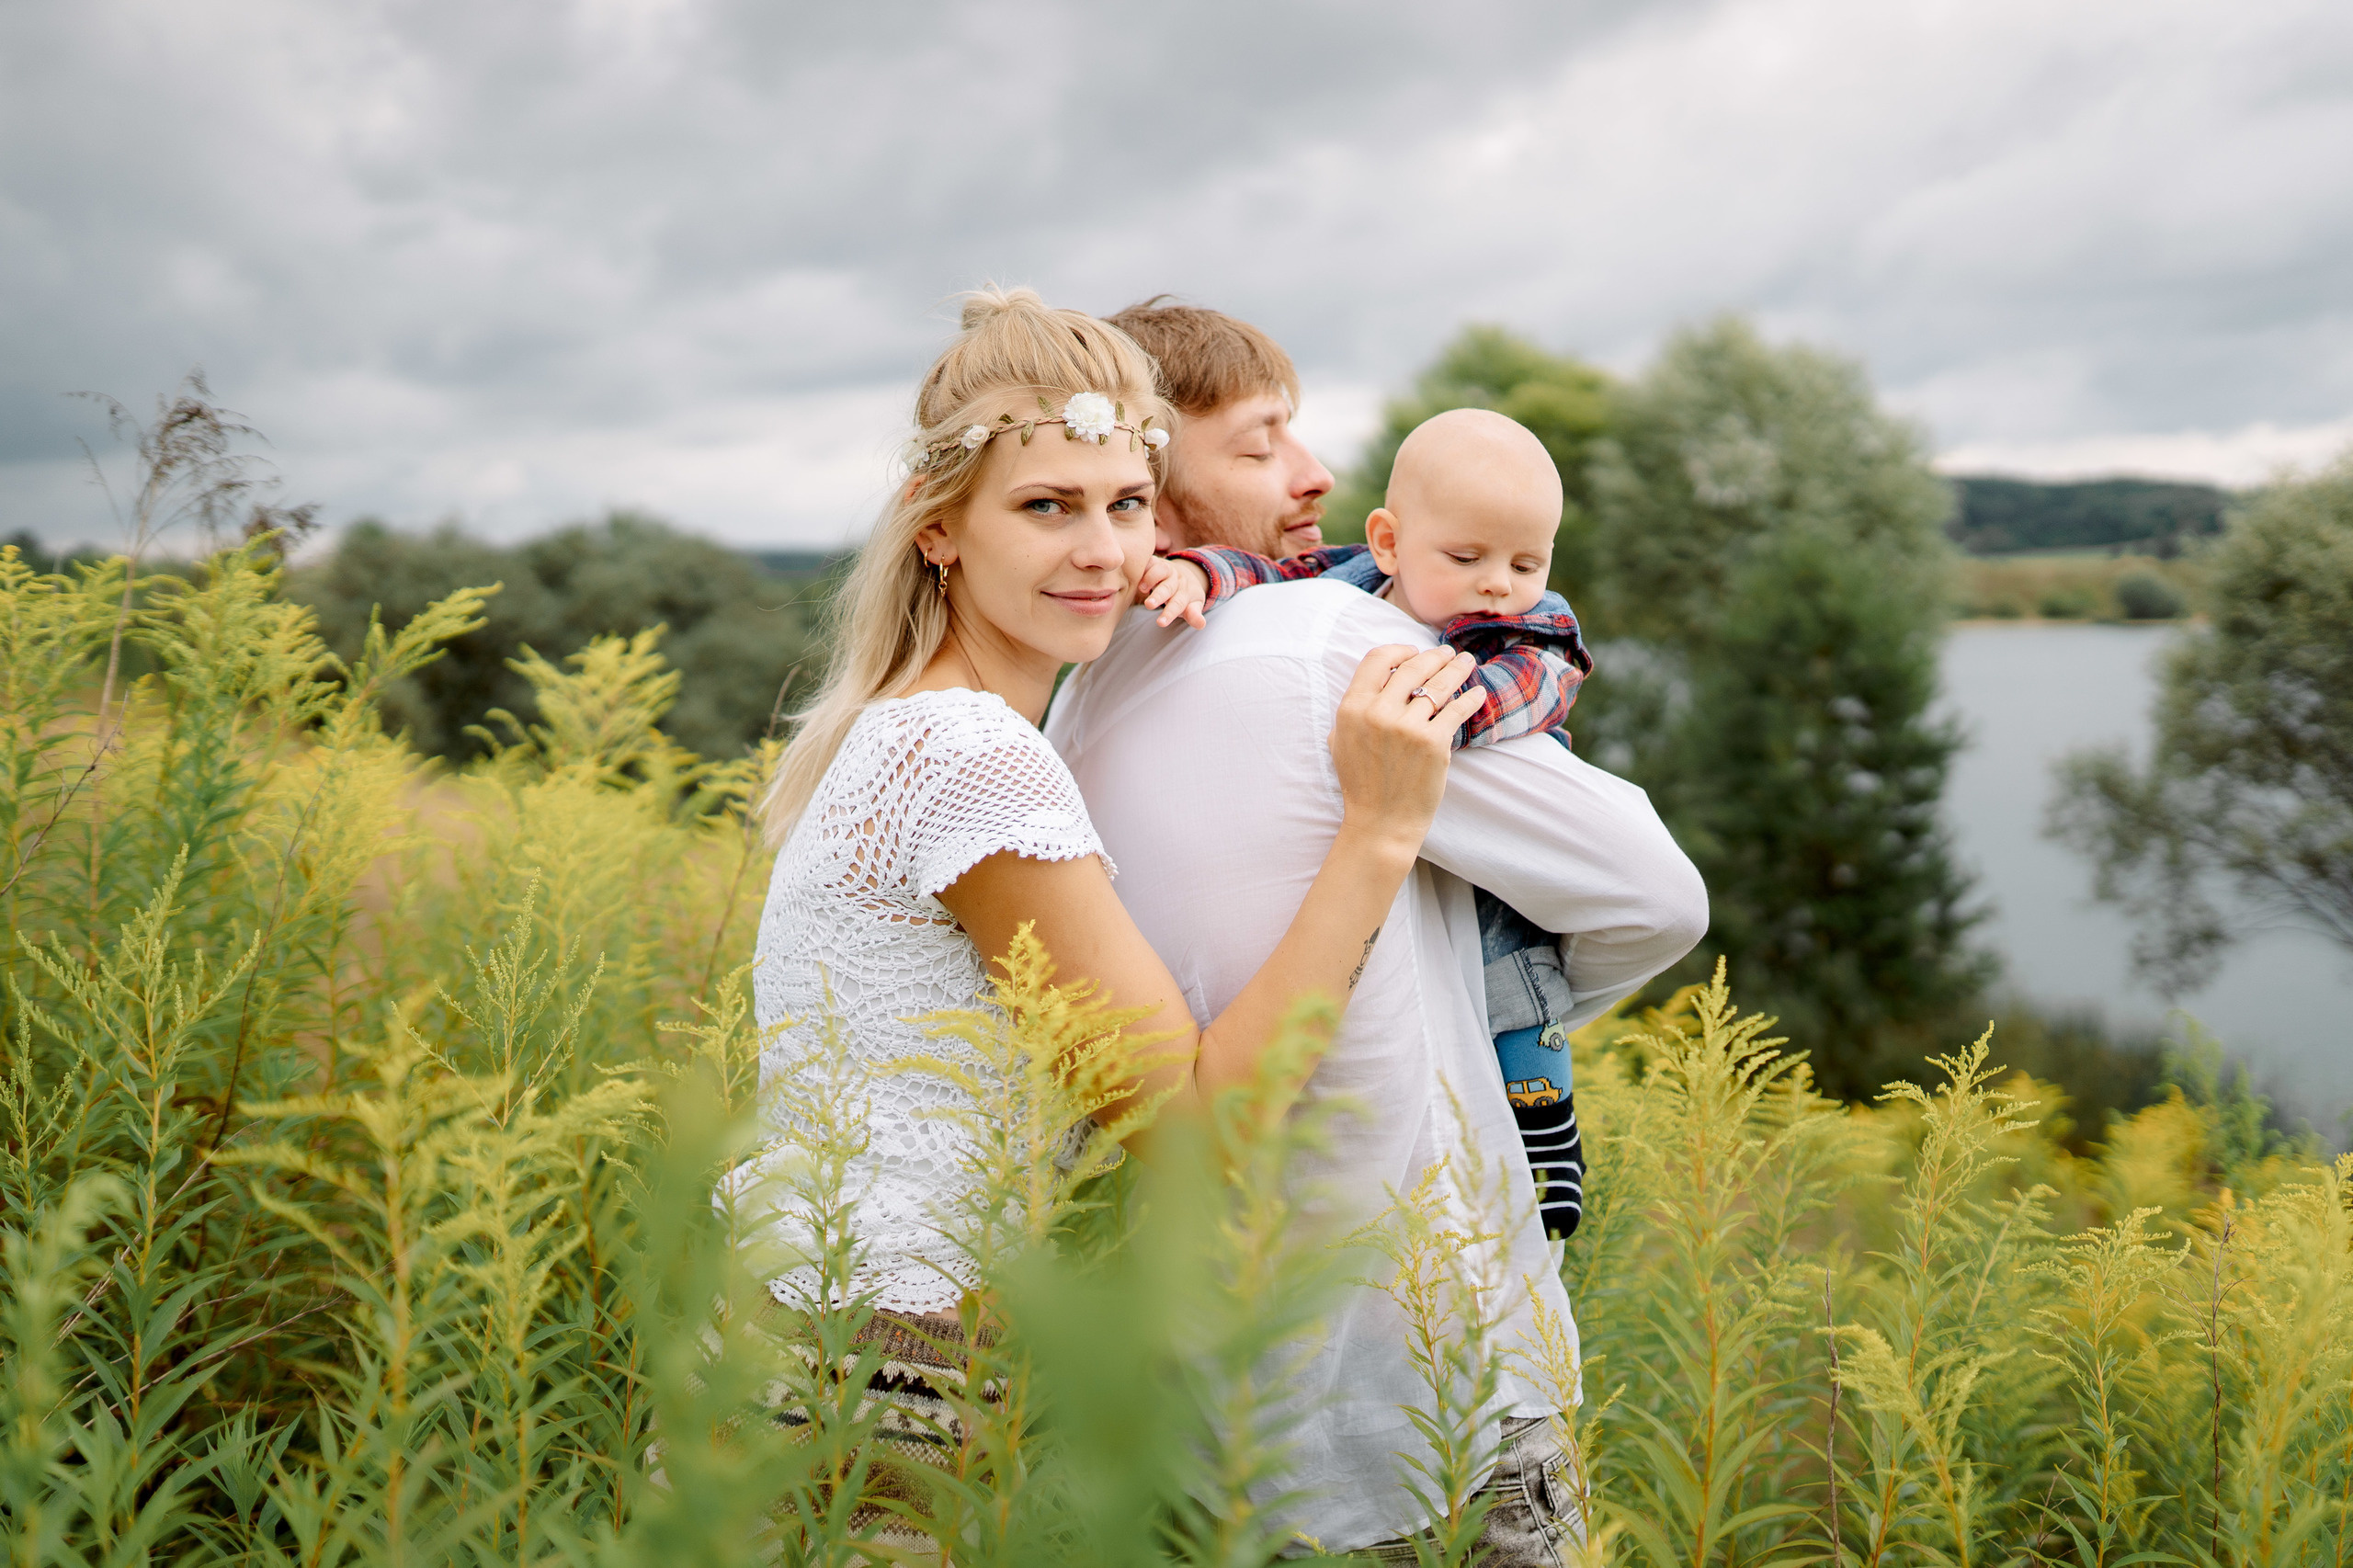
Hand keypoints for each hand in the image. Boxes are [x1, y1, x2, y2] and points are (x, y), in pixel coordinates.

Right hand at [1138, 555, 1211, 628]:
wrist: (1183, 573)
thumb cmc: (1183, 595)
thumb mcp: (1192, 605)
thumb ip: (1193, 615)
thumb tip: (1202, 624)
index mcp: (1185, 592)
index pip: (1178, 604)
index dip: (1170, 613)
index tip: (1160, 623)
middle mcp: (1176, 580)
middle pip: (1168, 588)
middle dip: (1159, 596)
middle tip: (1149, 605)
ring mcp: (1166, 569)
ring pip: (1160, 571)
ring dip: (1151, 578)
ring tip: (1142, 589)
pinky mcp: (1155, 561)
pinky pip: (1150, 561)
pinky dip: (1143, 566)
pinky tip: (1134, 573)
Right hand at [1328, 644, 1482, 856]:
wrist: (1381, 822)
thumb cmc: (1361, 784)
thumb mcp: (1341, 741)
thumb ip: (1354, 709)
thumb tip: (1377, 681)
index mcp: (1352, 708)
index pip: (1376, 659)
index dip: (1398, 650)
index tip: (1413, 652)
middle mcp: (1378, 712)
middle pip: (1413, 668)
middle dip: (1435, 656)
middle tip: (1448, 653)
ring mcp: (1407, 727)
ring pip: (1439, 685)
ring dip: (1457, 669)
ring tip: (1467, 662)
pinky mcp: (1433, 742)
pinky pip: (1456, 711)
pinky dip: (1470, 699)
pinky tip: (1478, 693)